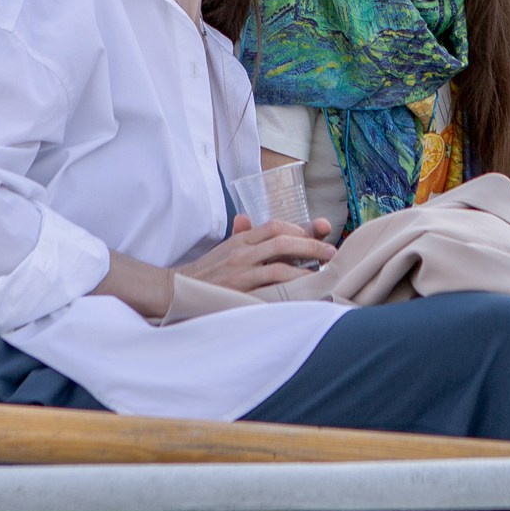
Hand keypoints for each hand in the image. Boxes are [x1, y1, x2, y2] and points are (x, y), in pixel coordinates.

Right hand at [177, 215, 335, 291]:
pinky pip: (269, 287)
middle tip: (331, 253)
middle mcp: (242, 252)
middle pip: (283, 240)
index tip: (318, 235)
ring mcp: (240, 272)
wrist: (177, 289)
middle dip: (311, 245)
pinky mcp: (239, 292)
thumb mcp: (223, 248)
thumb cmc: (205, 270)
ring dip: (305, 269)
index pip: (276, 226)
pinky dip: (289, 288)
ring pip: (279, 264)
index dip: (301, 228)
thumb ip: (240, 234)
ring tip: (323, 273)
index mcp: (241, 238)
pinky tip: (303, 291)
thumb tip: (248, 218)